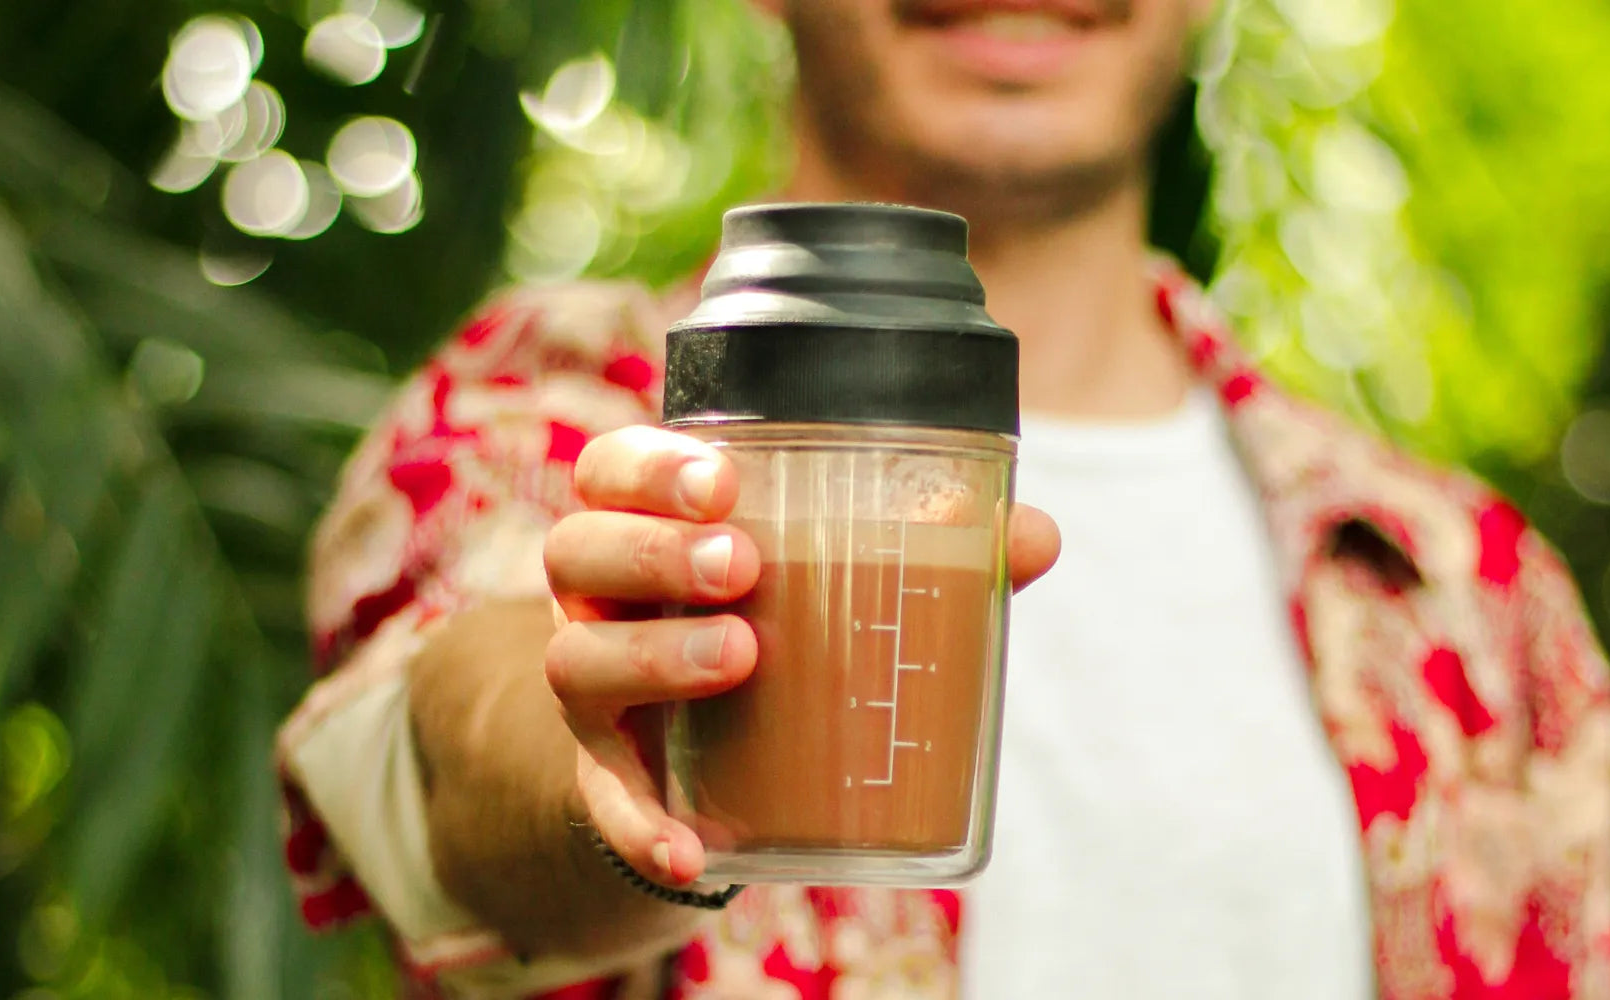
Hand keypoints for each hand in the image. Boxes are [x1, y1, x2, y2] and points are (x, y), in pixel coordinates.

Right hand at [543, 425, 1059, 887]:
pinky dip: (642, 827)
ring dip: (652, 657)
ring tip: (740, 656)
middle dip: (654, 549)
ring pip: (576, 660)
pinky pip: (605, 802)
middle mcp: (600, 596)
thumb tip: (1033, 537)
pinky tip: (694, 852)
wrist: (706, 755)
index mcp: (649, 524)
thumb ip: (931, 556)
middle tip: (741, 567)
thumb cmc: (780, 628)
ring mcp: (593, 687)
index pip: (612, 468)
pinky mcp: (607, 774)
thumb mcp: (837, 585)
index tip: (726, 483)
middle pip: (578, 549)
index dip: (653, 467)